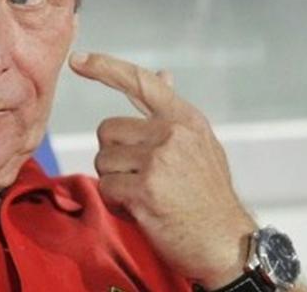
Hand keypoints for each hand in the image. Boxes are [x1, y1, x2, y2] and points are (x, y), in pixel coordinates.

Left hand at [70, 52, 255, 288]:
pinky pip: (105, 186)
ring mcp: (159, 160)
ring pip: (102, 160)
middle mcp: (172, 134)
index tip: (79, 61)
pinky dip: (115, 202)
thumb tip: (162, 74)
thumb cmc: (208, 196)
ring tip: (145, 196)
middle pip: (107, 130)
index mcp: (185, 119)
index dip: (105, 68)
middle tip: (140, 178)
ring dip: (114, 181)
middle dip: (114, 156)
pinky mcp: (146, 188)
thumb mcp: (200, 145)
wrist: (227, 245)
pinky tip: (141, 210)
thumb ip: (172, 113)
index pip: (140, 82)